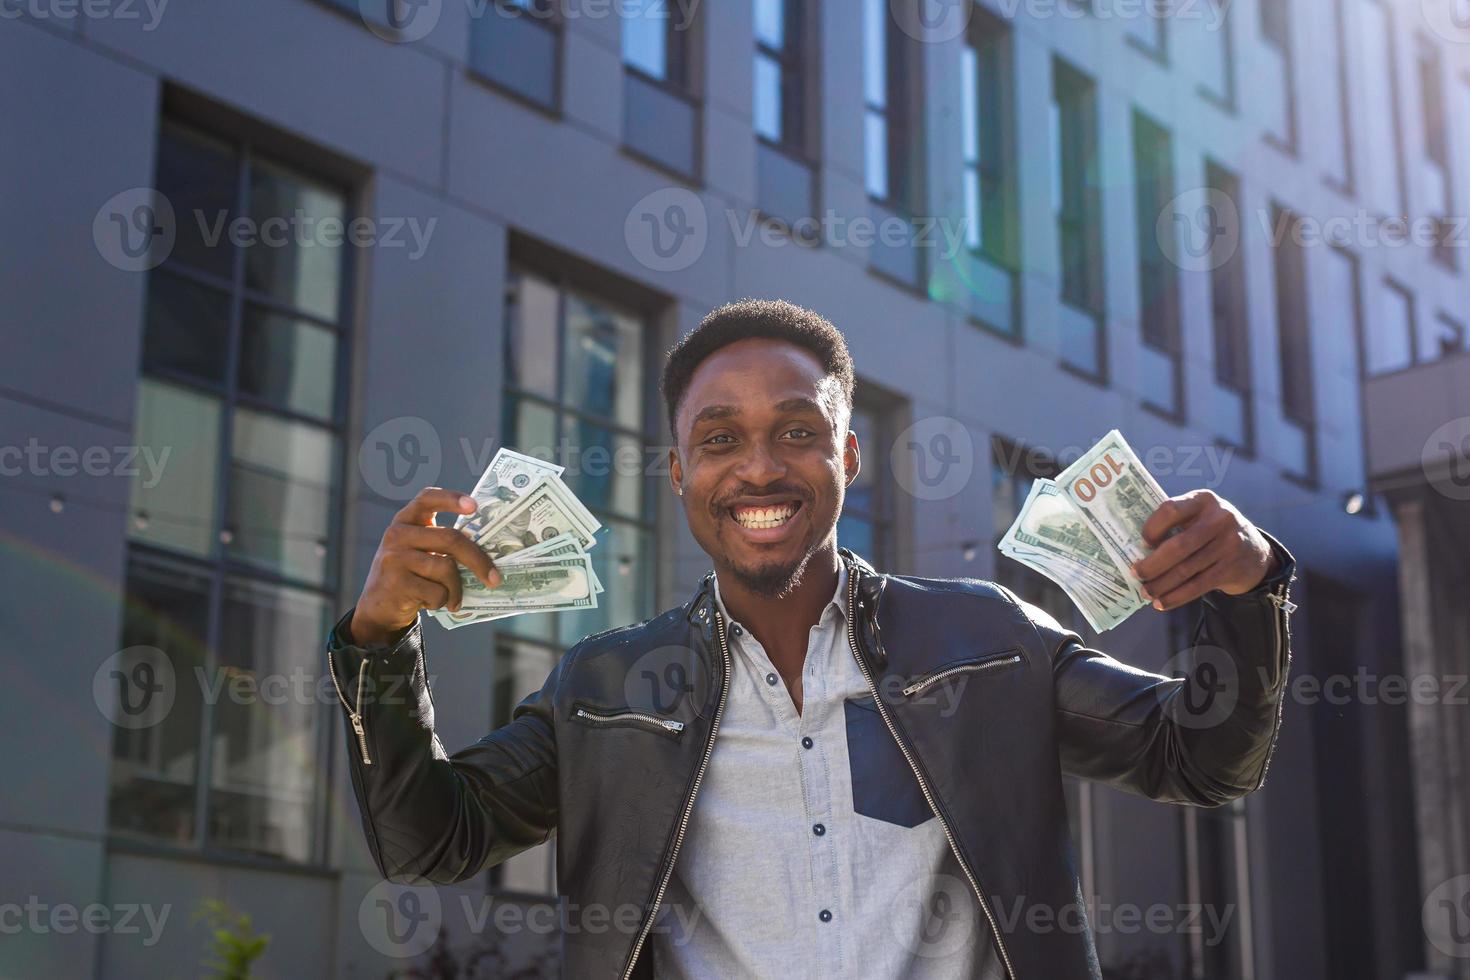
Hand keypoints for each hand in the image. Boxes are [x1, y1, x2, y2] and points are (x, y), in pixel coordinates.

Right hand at [349, 488, 502, 645]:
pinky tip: (431, 603)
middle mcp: (397, 534)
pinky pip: (436, 592)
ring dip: (456, 590)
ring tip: (454, 599)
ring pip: (446, 569)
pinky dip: (442, 601)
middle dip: (478, 560)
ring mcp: (394, 558)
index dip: (451, 498)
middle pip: (450, 539)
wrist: (379, 607)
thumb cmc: (411, 575)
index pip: (427, 498)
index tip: (474, 505)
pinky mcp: (396, 583)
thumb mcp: (420, 552)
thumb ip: (443, 544)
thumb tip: (489, 551)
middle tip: (495, 579)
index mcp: (406, 520)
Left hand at [1131, 490, 1276, 611]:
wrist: (1254, 550)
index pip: (1171, 510)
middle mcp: (1219, 519)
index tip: (1141, 543)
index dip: (1152, 528)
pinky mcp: (1231, 568)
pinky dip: (1176, 597)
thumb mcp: (1200, 516)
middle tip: (1136, 574)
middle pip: (1177, 546)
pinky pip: (1197, 586)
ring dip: (1161, 585)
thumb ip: (1176, 524)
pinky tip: (1162, 603)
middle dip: (1152, 565)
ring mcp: (1228, 544)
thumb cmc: (1212, 531)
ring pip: (1186, 570)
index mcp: (1203, 500)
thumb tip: (1135, 549)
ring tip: (1146, 592)